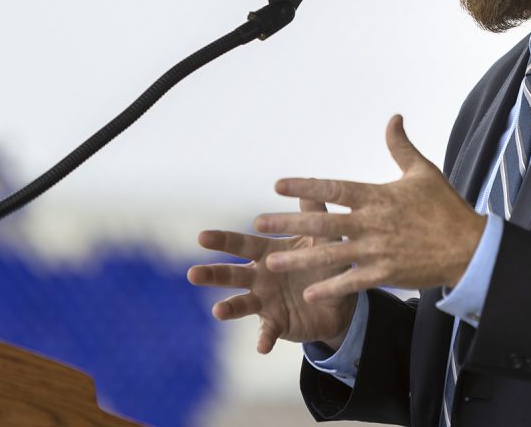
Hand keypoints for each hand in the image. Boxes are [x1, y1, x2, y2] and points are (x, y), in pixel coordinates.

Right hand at [187, 197, 355, 353]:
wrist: (339, 300)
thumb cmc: (325, 262)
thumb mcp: (323, 238)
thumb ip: (313, 214)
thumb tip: (308, 183)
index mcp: (268, 253)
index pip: (242, 244)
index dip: (223, 241)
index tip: (201, 237)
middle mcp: (260, 277)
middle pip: (232, 274)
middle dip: (212, 274)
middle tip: (192, 274)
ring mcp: (265, 302)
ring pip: (241, 304)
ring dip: (229, 308)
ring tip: (218, 311)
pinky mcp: (276, 323)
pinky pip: (267, 332)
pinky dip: (264, 339)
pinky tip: (262, 347)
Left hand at [253, 114, 486, 301]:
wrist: (467, 246)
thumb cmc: (445, 207)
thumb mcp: (423, 172)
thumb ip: (401, 147)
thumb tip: (394, 118)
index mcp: (378, 196)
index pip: (334, 188)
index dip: (304, 185)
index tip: (278, 184)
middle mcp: (373, 223)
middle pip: (322, 221)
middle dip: (288, 222)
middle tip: (259, 223)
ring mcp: (377, 251)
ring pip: (330, 254)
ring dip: (299, 256)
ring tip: (271, 261)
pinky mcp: (385, 274)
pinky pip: (351, 282)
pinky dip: (330, 287)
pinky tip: (308, 291)